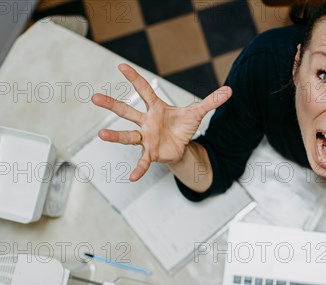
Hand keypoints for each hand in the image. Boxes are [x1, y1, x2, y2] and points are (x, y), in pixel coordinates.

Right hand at [91, 63, 231, 180]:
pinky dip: (139, 169)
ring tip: (101, 136)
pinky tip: (132, 177)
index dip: (134, 78)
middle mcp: (146, 121)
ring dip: (115, 136)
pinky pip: (143, 161)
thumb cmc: (183, 126)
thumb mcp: (198, 112)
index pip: (144, 90)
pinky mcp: (151, 153)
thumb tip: (230, 90)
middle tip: (94, 97)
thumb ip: (212, 101)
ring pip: (128, 135)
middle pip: (126, 111)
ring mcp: (146, 137)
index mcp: (156, 108)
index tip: (121, 66)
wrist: (182, 146)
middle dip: (111, 104)